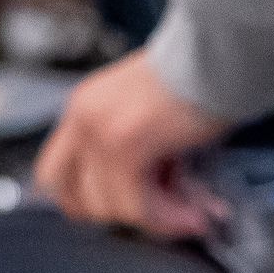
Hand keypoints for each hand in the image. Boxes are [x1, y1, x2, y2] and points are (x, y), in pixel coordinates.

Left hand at [32, 50, 231, 240]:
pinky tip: (192, 216)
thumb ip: (129, 153)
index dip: (83, 201)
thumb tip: (143, 200)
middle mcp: (83, 117)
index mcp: (83, 107)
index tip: (119, 209)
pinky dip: (166, 218)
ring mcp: (100, 131)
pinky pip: (137, 204)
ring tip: (188, 213)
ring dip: (153, 219)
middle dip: (113, 214)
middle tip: (153, 213)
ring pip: (109, 206)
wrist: (220, 53)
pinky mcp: (126, 144)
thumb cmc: (197, 80)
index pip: (53, 174)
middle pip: (72, 197)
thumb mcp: (144, 115)